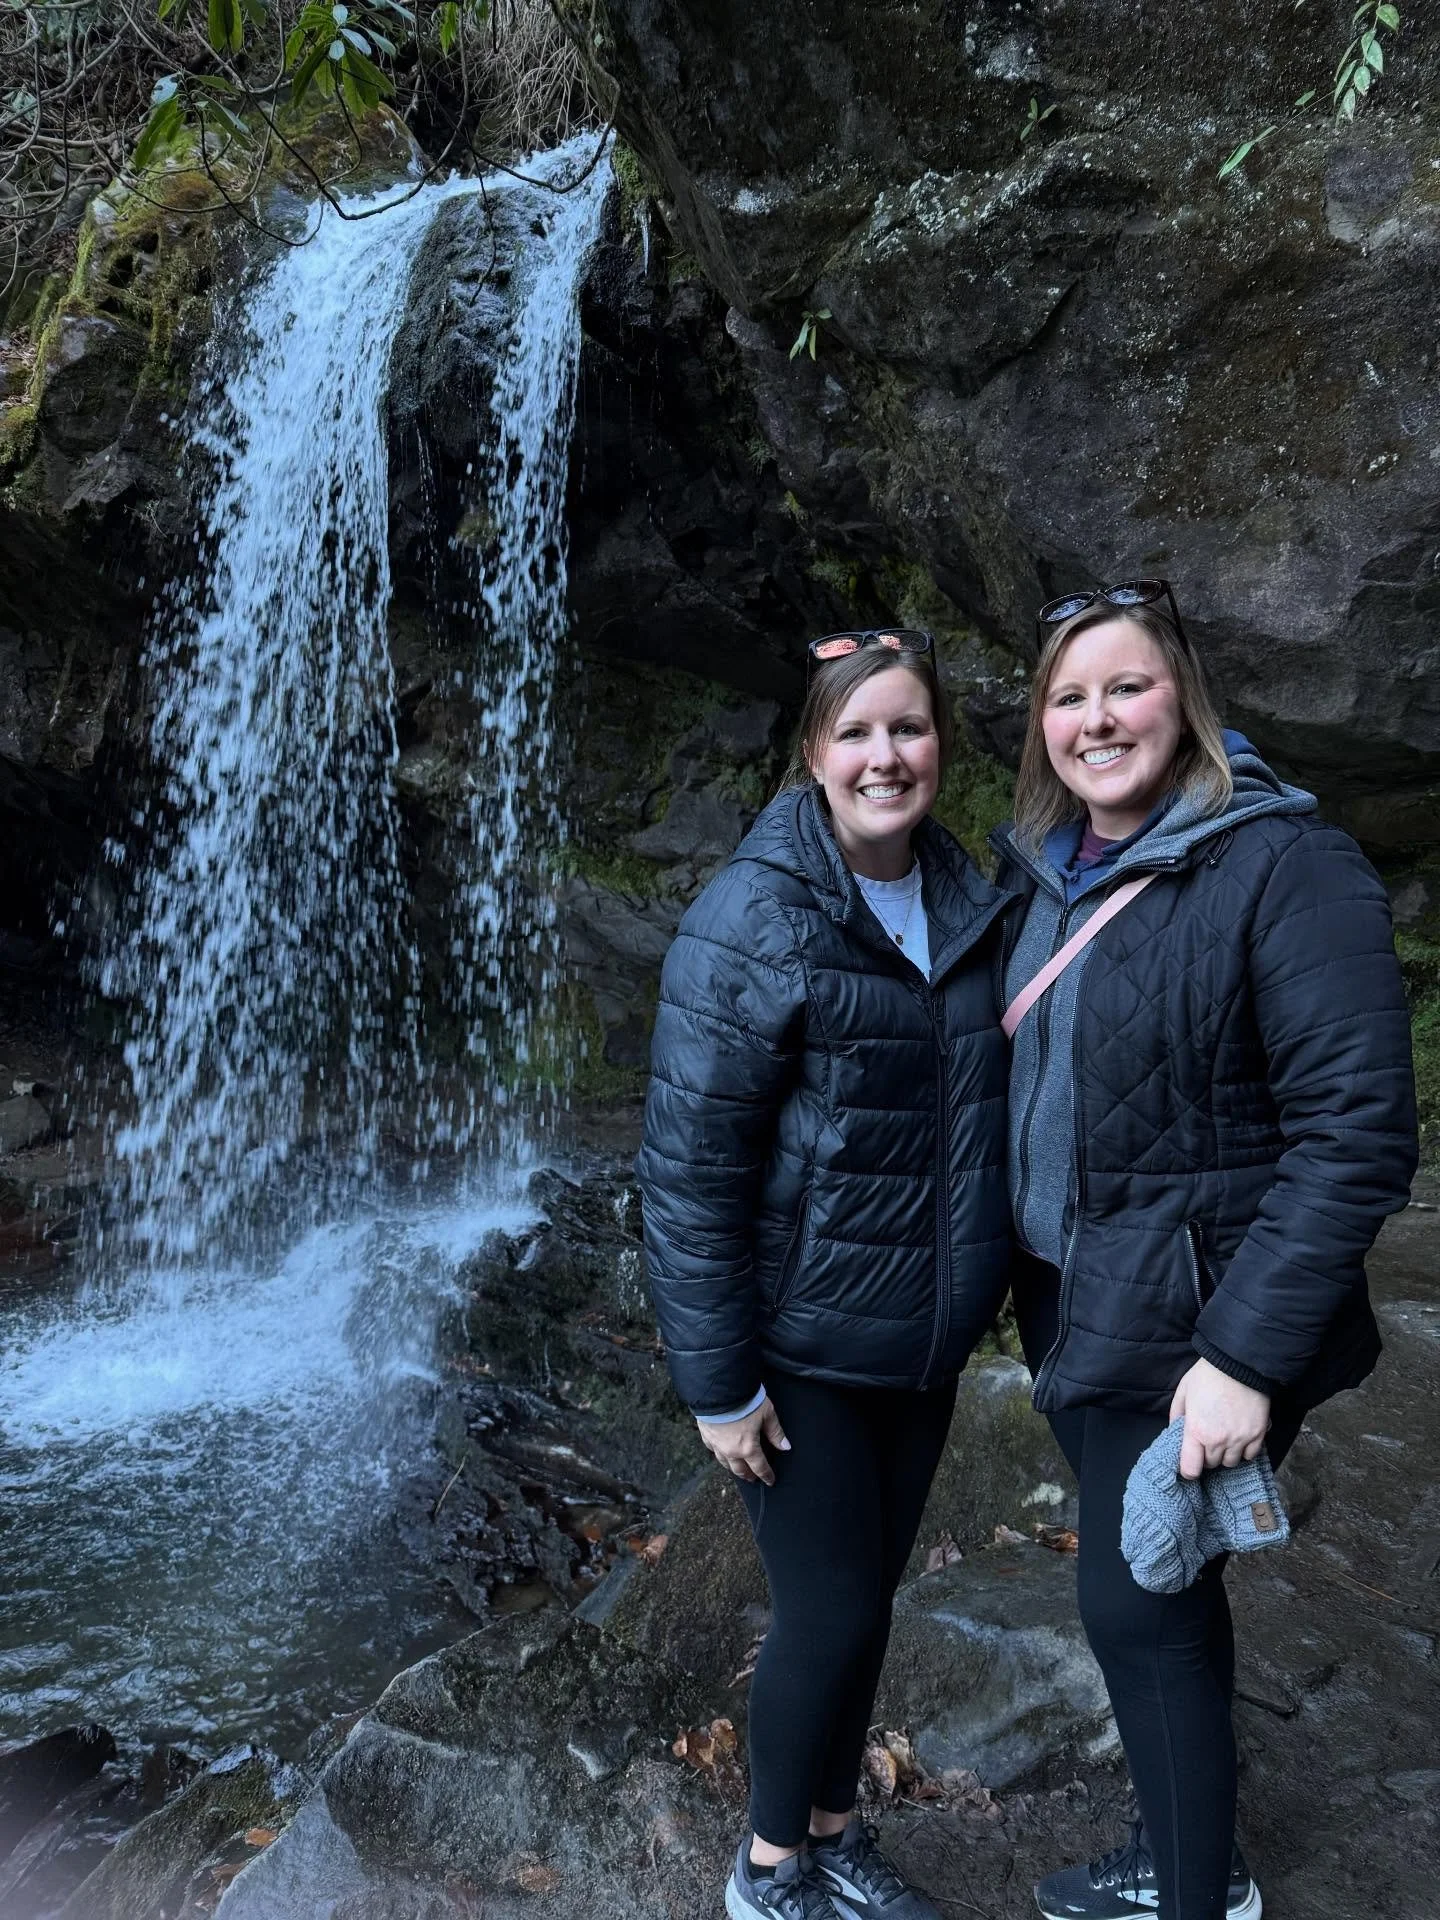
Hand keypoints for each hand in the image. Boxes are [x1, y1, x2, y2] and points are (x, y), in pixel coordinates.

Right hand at [697, 1398, 790, 1485]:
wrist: (718, 1391)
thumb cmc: (745, 1401)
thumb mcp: (766, 1414)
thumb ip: (775, 1432)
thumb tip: (786, 1447)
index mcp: (748, 1448)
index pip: (759, 1468)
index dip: (766, 1475)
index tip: (770, 1481)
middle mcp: (731, 1451)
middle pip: (740, 1470)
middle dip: (748, 1476)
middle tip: (753, 1478)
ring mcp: (716, 1445)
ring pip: (725, 1463)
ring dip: (733, 1468)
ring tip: (738, 1469)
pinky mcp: (706, 1436)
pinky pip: (713, 1450)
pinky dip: (719, 1454)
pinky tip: (721, 1452)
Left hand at [1169, 1358, 1269, 1479]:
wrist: (1239, 1362)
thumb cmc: (1208, 1375)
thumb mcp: (1184, 1391)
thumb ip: (1176, 1414)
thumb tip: (1175, 1430)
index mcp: (1196, 1430)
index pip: (1191, 1469)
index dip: (1188, 1469)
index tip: (1190, 1462)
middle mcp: (1218, 1440)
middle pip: (1211, 1464)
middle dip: (1206, 1455)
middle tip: (1206, 1439)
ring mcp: (1240, 1439)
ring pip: (1231, 1462)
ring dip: (1225, 1454)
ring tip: (1224, 1437)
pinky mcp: (1258, 1435)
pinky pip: (1250, 1455)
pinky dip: (1244, 1450)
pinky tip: (1239, 1436)